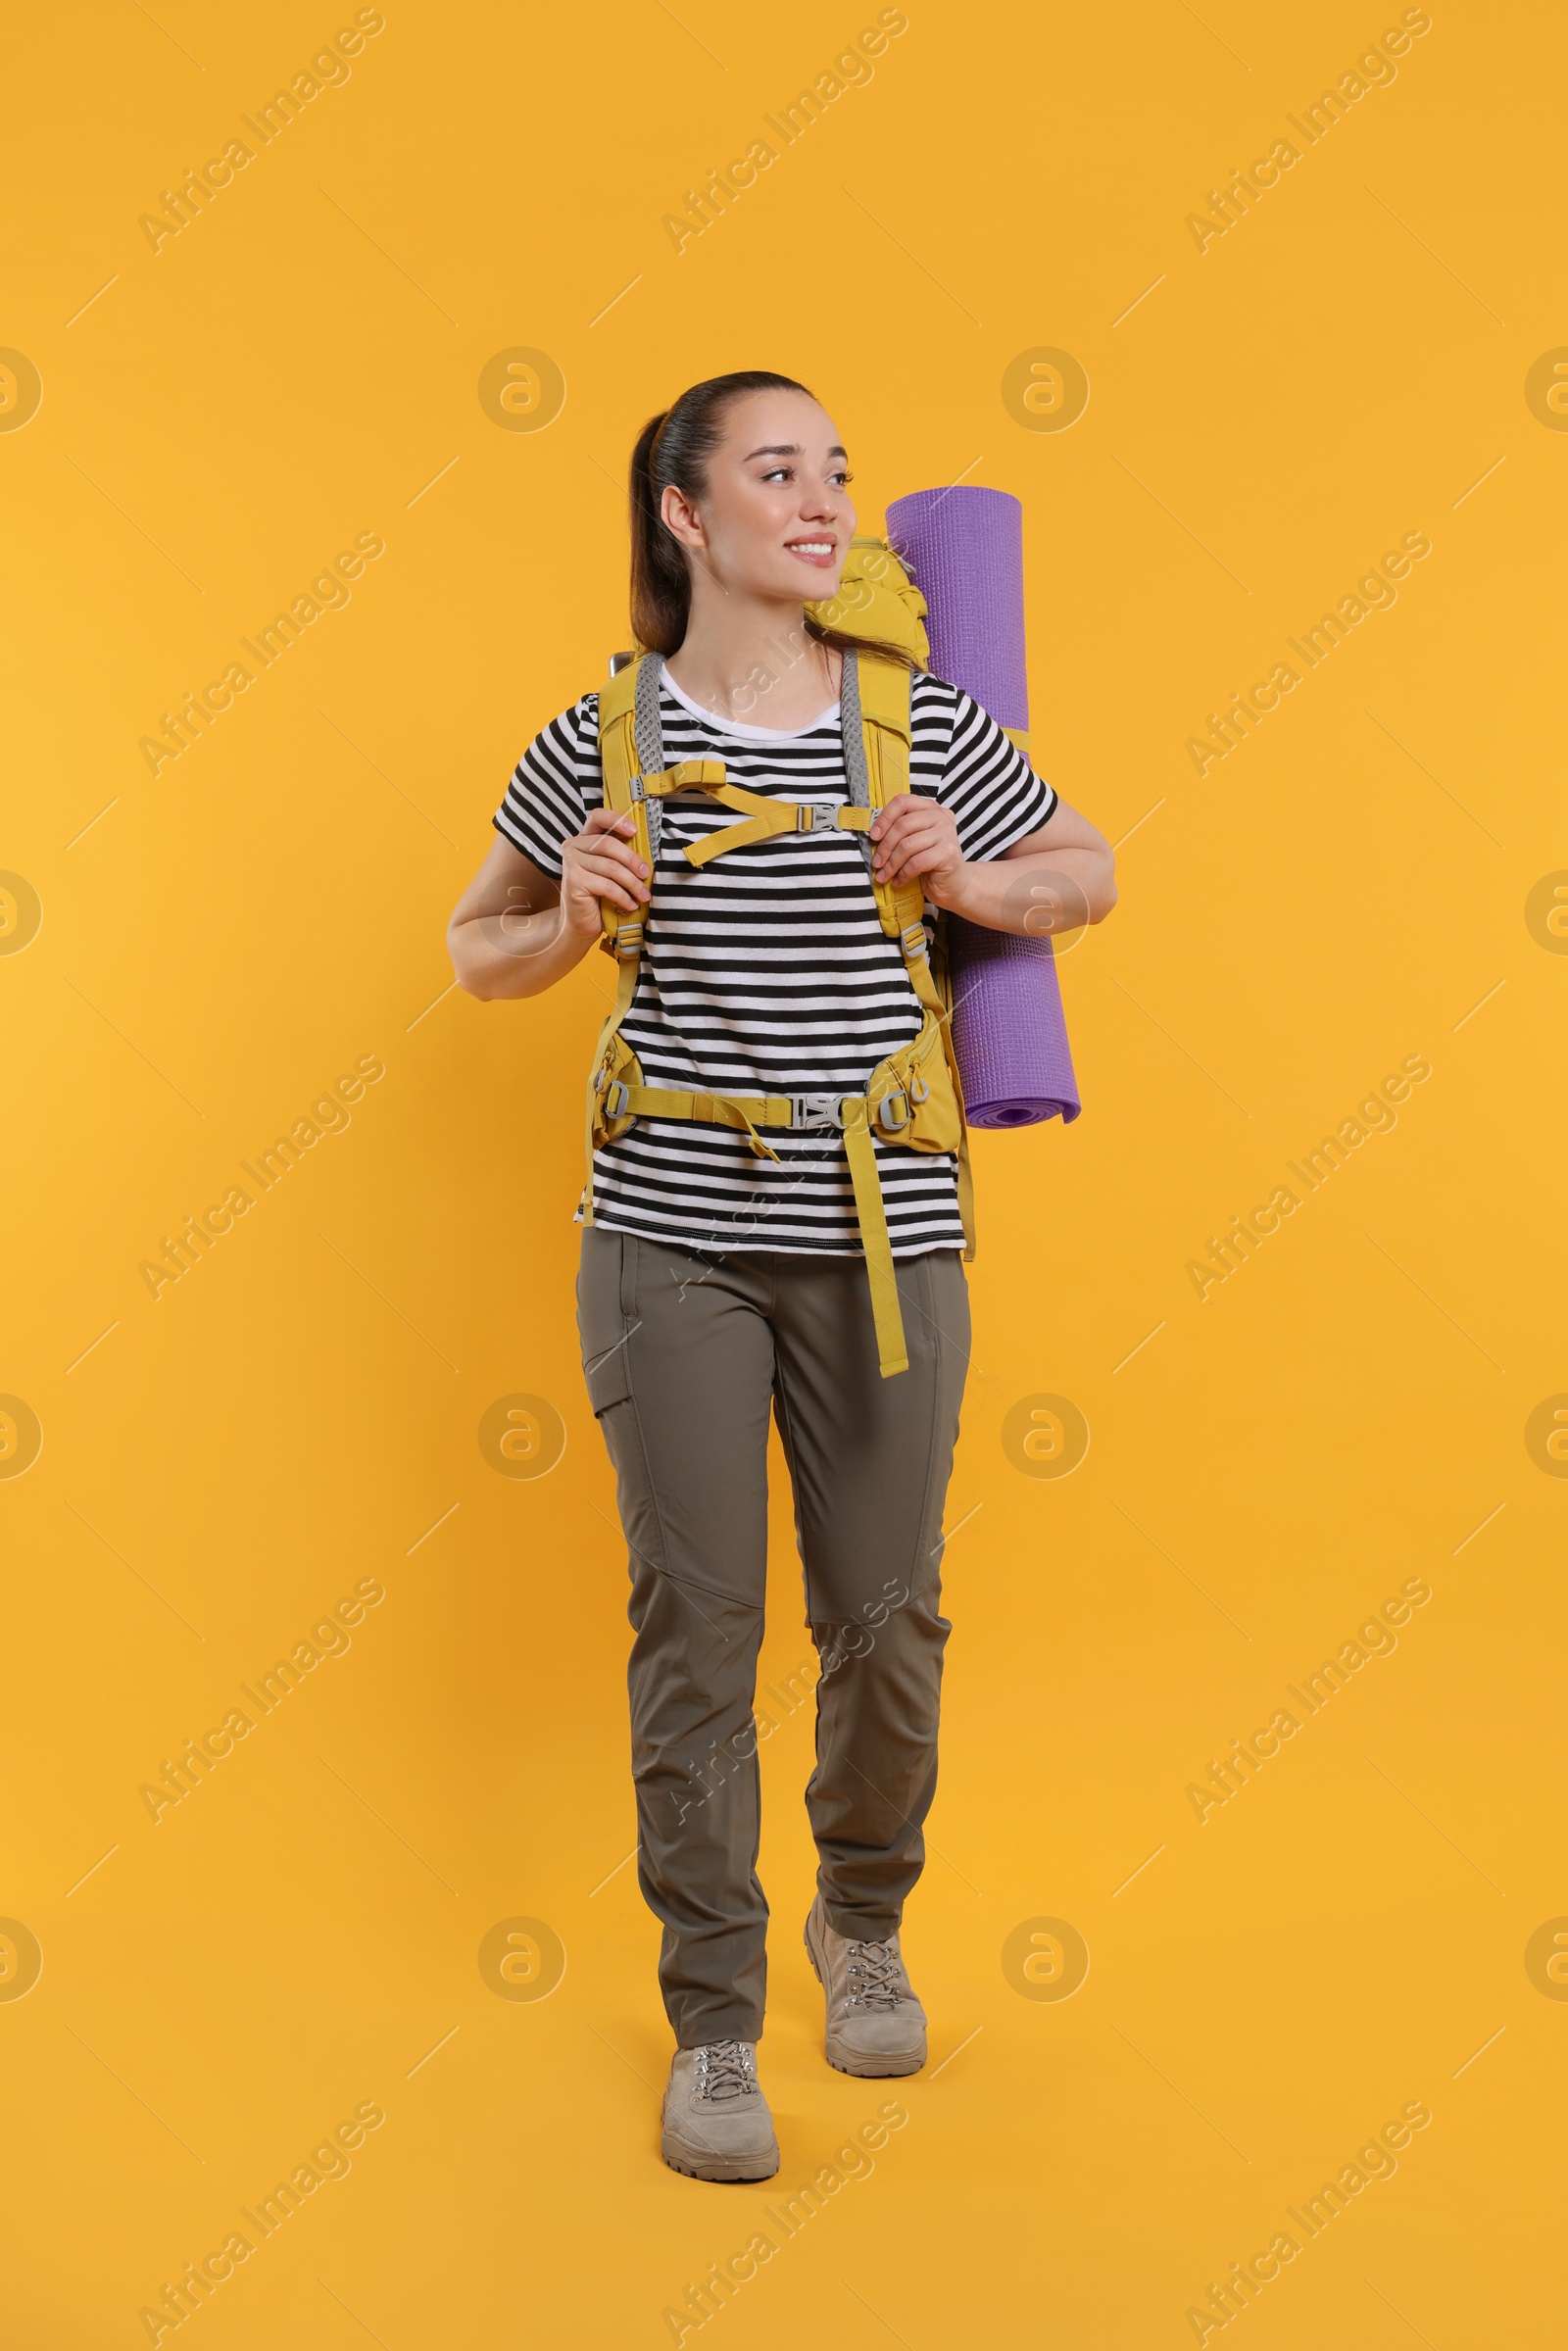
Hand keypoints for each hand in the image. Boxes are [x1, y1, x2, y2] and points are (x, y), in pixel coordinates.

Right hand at [560, 807, 649, 937]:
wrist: (580, 922)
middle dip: (633, 860)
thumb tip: (648, 852)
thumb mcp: (610, 869)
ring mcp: (571, 863)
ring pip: (611, 867)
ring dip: (632, 883)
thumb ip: (619, 856)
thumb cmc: (599, 894)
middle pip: (609, 845)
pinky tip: (631, 904)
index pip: (598, 817)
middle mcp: (573, 846)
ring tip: (643, 895)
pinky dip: (623, 896)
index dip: (617, 819)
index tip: (635, 830)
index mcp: (584, 837)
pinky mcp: (573, 882)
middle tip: (647, 874)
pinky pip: (607, 886)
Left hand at [869, 796, 965, 903]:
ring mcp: (947, 833)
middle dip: (884, 847)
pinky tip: (899, 881)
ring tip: (884, 875)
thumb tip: (874, 835)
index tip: (873, 836)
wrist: (953, 884)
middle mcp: (941, 816)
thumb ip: (900, 831)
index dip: (884, 818)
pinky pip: (916, 862)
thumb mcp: (914, 841)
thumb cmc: (929, 862)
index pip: (902, 802)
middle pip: (902, 825)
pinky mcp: (948, 853)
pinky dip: (903, 874)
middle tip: (876, 863)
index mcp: (930, 808)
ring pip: (907, 845)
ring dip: (891, 864)